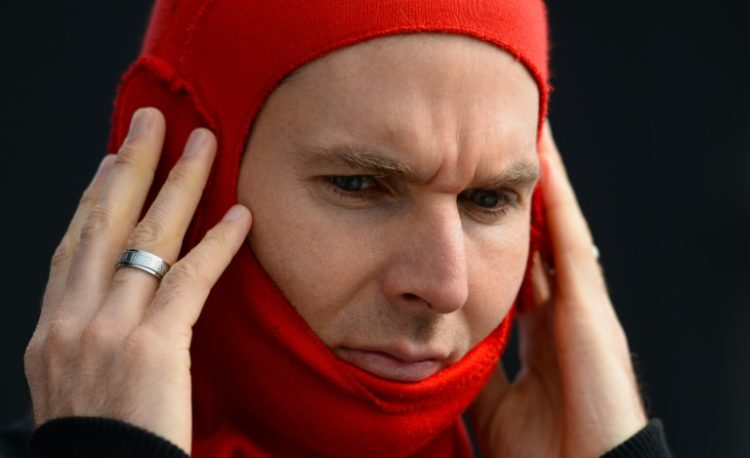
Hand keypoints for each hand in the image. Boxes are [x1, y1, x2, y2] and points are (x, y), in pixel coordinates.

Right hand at [24, 108, 251, 453]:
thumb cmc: (99, 446)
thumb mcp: (75, 386)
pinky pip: (190, 279)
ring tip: (200, 144)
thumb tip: (118, 308)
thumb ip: (90, 341)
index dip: (94, 197)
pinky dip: (218, 243)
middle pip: (103, 222)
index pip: (73, 246)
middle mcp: (72, 319)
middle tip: (149, 122)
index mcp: (51, 330)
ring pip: (148, 237)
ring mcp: (108, 330)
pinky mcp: (152, 348)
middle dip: (129, 165)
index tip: (113, 161)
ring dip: (179, 184)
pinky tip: (240, 215)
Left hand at [471, 122, 646, 457]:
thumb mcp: (493, 400)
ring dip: (542, 183)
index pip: (522, 269)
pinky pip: (569, 240)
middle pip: (540, 239)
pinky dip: (558, 199)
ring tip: (526, 134)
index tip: (479, 199)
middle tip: (499, 151)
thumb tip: (445, 353)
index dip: (505, 234)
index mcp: (542, 332)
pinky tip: (544, 160)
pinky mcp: (590, 306)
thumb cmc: (543, 448)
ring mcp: (580, 304)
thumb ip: (478, 369)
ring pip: (556, 228)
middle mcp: (563, 309)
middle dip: (522, 199)